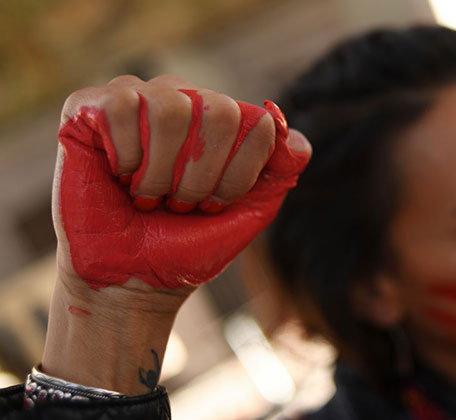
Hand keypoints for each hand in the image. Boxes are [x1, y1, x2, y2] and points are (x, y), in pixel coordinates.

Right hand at [41, 74, 310, 394]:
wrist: (132, 279)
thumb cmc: (188, 244)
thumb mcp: (247, 212)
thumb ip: (278, 172)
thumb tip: (295, 139)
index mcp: (224, 122)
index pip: (258, 124)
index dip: (238, 176)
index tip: (213, 207)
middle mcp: (186, 100)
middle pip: (219, 111)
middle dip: (201, 178)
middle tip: (179, 204)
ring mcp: (140, 99)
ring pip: (171, 107)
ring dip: (161, 173)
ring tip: (147, 195)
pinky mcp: (90, 106)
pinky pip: (124, 105)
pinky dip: (125, 156)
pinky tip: (118, 174)